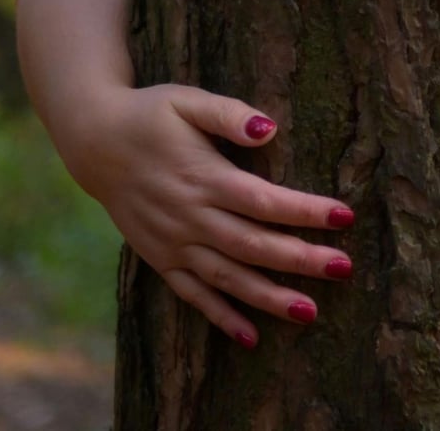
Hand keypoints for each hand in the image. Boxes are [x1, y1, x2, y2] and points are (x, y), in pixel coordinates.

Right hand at [56, 83, 355, 349]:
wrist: (94, 143)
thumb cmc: (150, 116)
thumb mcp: (187, 101)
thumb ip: (228, 114)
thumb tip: (269, 128)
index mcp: (204, 176)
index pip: (264, 200)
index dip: (304, 210)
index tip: (345, 215)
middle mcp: (191, 216)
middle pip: (254, 244)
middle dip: (301, 259)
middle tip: (344, 268)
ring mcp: (174, 243)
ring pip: (228, 277)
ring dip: (268, 297)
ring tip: (309, 312)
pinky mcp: (161, 259)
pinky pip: (193, 294)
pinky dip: (220, 317)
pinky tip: (251, 337)